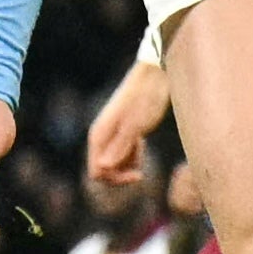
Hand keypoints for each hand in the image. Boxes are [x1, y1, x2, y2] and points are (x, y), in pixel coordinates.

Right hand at [83, 58, 170, 191]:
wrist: (155, 75)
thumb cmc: (146, 97)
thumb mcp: (136, 125)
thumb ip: (119, 147)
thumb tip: (103, 168)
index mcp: (99, 136)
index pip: (97, 171)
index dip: (115, 178)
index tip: (138, 174)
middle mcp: (101, 137)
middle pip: (103, 170)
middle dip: (121, 174)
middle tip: (141, 171)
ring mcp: (111, 134)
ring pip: (113, 163)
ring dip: (127, 165)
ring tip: (141, 150)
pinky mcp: (122, 131)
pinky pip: (121, 153)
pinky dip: (131, 155)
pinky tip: (141, 144)